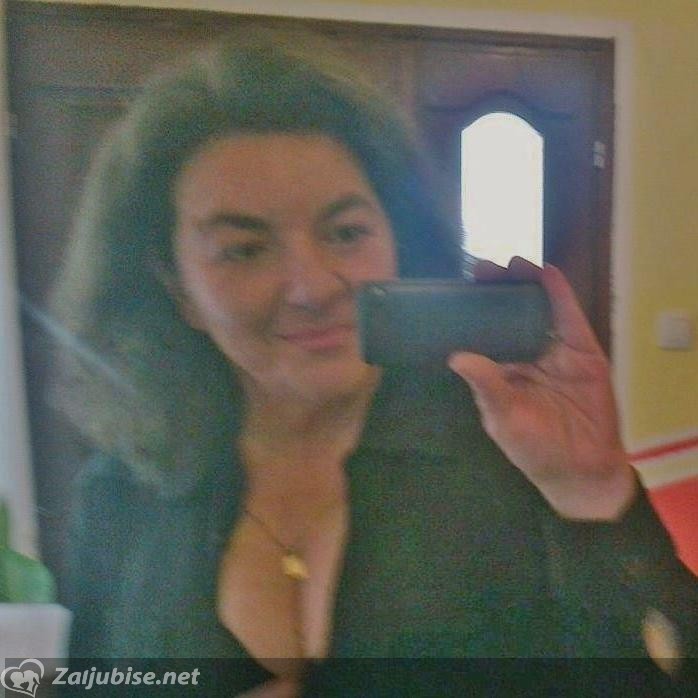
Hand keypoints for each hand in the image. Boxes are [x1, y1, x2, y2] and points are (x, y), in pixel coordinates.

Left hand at [448, 256, 635, 519]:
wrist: (582, 469)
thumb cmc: (535, 448)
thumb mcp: (503, 418)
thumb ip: (486, 386)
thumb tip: (456, 357)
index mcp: (502, 369)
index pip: (485, 331)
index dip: (475, 309)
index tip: (460, 287)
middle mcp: (527, 354)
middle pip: (511, 313)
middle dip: (498, 289)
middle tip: (482, 268)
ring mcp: (556, 351)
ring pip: (540, 309)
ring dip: (527, 284)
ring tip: (512, 263)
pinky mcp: (583, 352)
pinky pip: (571, 319)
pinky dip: (560, 295)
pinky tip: (547, 274)